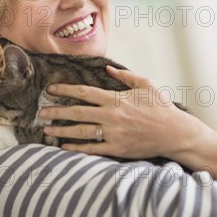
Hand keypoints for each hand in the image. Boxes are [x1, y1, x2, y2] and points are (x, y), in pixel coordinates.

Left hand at [38, 65, 203, 160]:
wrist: (175, 133)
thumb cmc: (161, 108)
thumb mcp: (146, 84)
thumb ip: (125, 76)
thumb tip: (107, 68)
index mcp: (116, 99)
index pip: (83, 93)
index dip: (64, 90)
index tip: (50, 90)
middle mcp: (111, 116)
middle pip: (76, 112)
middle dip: (56, 111)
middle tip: (41, 112)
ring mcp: (113, 133)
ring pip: (80, 131)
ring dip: (61, 130)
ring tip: (46, 129)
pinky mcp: (117, 148)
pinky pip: (92, 148)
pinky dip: (76, 147)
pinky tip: (64, 146)